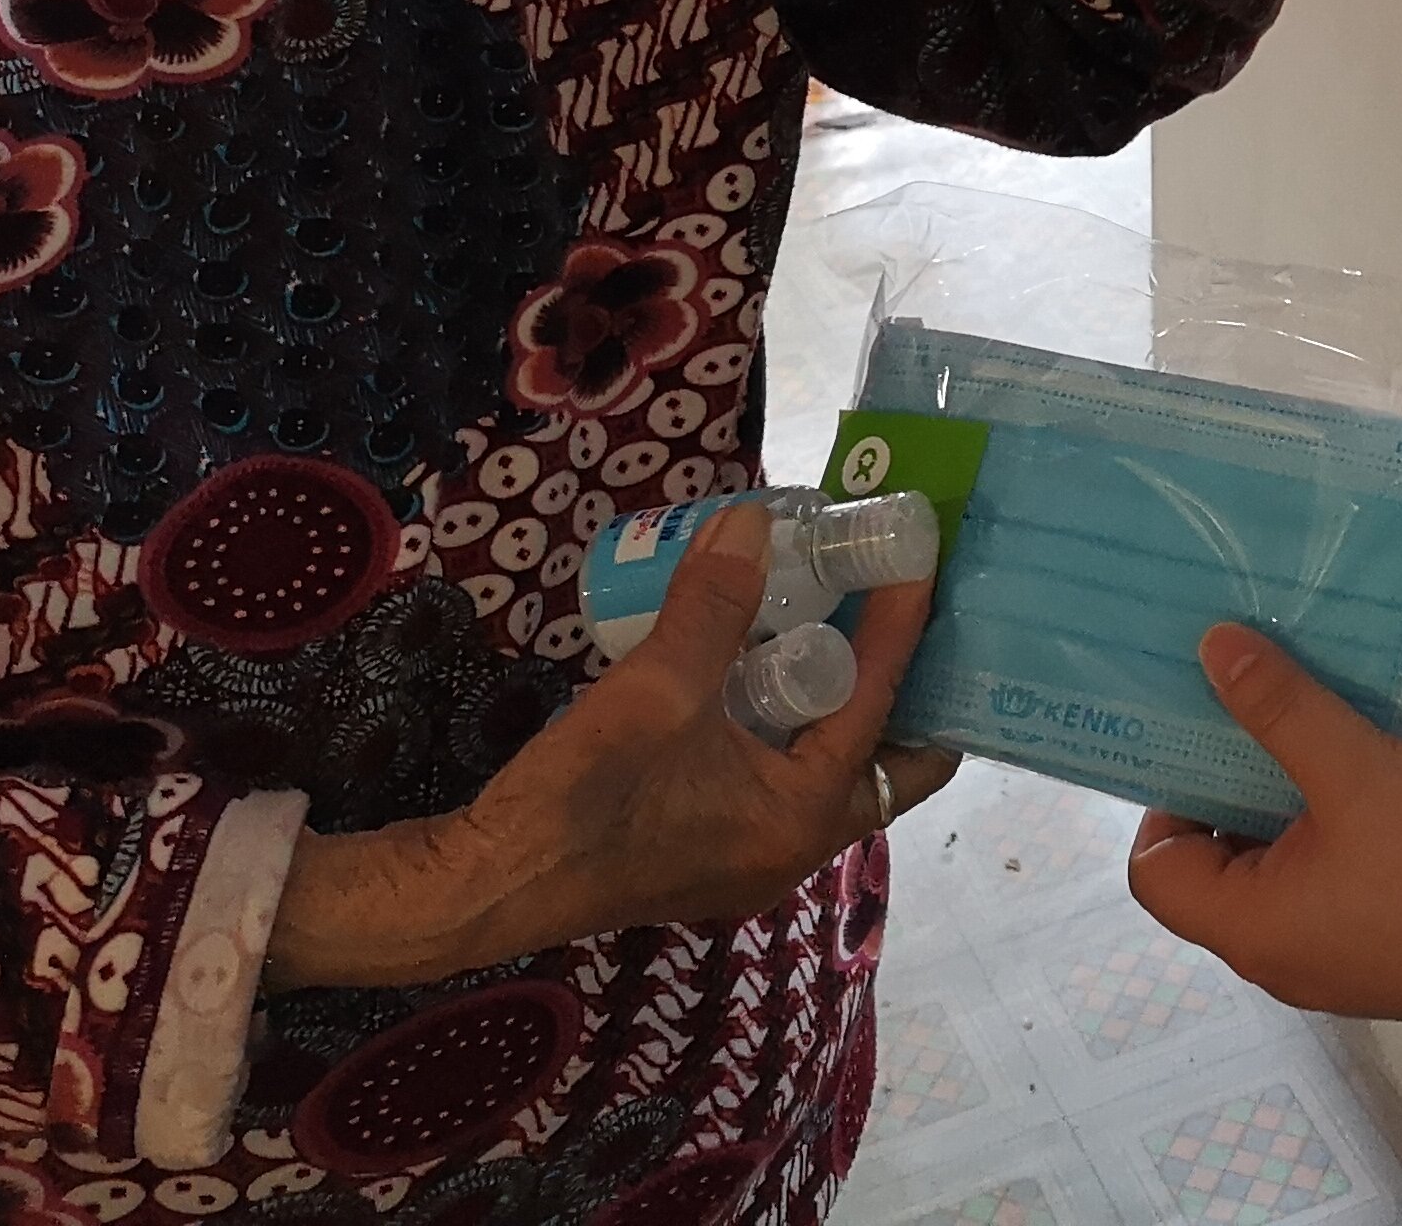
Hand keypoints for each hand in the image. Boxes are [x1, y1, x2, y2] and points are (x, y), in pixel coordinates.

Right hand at [264, 502, 959, 991]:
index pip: (885, 702)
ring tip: (847, 618)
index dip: (903, 621)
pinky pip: (784, 775)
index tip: (916, 551)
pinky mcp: (712, 847)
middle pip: (893, 759)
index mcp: (804, 815)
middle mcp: (797, 846)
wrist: (486, 884)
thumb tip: (754, 517)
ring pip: (835, 766)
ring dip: (845, 698)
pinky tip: (768, 665)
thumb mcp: (657, 688)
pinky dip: (793, 721)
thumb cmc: (582, 798)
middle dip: (908, 682)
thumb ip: (714, 602)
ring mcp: (754, 854)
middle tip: (905, 602)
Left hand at [1127, 626, 1401, 1062]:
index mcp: (1252, 929)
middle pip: (1217, 862)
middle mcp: (1280, 952)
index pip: (1155, 870)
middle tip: (1260, 702)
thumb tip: (1210, 649)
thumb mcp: (1362, 771)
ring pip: (1283, 861)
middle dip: (1234, 778)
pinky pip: (1335, 872)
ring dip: (1294, 790)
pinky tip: (1379, 762)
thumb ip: (1283, 710)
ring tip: (1323, 718)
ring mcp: (1337, 950)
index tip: (1207, 727)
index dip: (1166, 796)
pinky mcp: (1387, 938)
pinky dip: (1341, 818)